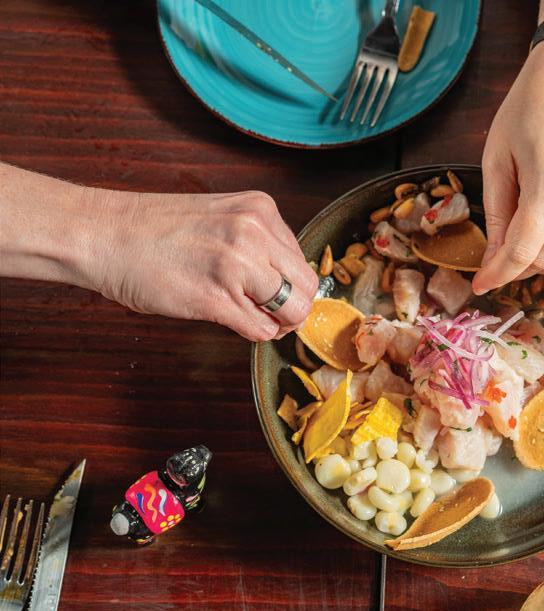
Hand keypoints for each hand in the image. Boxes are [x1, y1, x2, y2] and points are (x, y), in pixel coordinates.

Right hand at [94, 190, 317, 340]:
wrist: (103, 234)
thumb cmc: (154, 230)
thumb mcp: (223, 217)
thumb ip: (259, 241)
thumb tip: (288, 279)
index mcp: (260, 210)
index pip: (303, 260)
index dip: (293, 284)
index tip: (275, 293)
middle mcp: (255, 234)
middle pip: (308, 289)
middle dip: (293, 308)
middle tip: (270, 313)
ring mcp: (237, 266)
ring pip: (292, 312)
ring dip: (275, 323)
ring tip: (248, 315)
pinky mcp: (217, 298)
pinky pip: (261, 330)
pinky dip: (253, 333)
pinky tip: (230, 319)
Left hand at [473, 39, 543, 293]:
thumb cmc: (532, 103)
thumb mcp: (498, 155)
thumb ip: (497, 211)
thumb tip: (494, 257)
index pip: (521, 252)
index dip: (497, 275)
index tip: (480, 284)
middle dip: (517, 266)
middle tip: (497, 256)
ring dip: (543, 262)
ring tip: (523, 243)